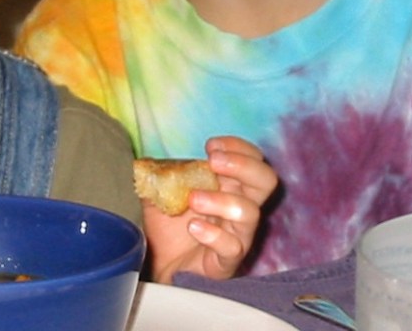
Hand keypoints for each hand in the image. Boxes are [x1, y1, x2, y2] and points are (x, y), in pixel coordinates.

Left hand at [143, 136, 276, 282]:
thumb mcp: (161, 190)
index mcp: (229, 185)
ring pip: (250, 213)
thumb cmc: (167, 224)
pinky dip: (213, 234)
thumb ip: (160, 172)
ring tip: (193, 199)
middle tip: (213, 162)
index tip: (210, 147)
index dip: (237, 147)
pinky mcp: (227, 261)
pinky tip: (193, 227)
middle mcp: (240, 206)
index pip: (253, 158)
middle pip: (266, 180)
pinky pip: (232, 247)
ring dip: (221, 200)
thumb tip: (145, 160)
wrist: (157, 264)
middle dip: (243, 165)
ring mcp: (237, 235)